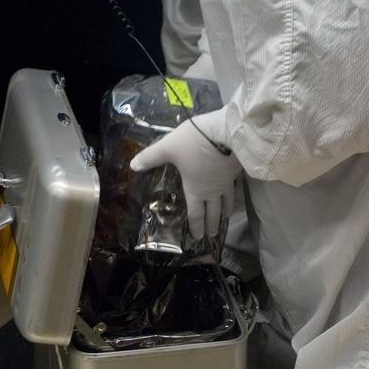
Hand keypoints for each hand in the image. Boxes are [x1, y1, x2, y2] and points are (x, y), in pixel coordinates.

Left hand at [130, 114, 240, 239]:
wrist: (226, 132)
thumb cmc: (195, 142)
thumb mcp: (168, 147)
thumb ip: (151, 157)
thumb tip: (133, 166)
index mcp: (195, 189)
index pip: (196, 213)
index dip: (196, 226)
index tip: (198, 237)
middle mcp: (212, 190)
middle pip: (213, 212)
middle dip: (212, 224)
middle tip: (212, 234)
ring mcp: (226, 181)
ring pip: (227, 201)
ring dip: (225, 211)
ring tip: (225, 216)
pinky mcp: (235, 170)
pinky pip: (234, 187)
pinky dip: (233, 195)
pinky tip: (233, 190)